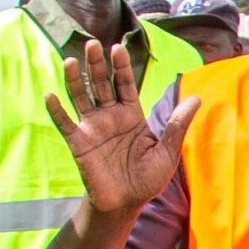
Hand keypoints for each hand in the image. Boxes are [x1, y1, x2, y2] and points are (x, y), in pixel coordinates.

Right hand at [47, 38, 197, 217]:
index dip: (121, 67)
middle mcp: (110, 116)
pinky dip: (57, 111)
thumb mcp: (167, 152)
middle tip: (93, 44)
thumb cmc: (147, 179)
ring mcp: (93, 128)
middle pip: (101, 84)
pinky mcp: (79, 143)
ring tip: (71, 60)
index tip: (118, 48)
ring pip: (81, 98)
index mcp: (131, 114)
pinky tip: (50, 95)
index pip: (125, 84)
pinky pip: (66, 124)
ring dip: (75, 80)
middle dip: (97, 65)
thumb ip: (177, 125)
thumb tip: (197, 98)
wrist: (126, 204)